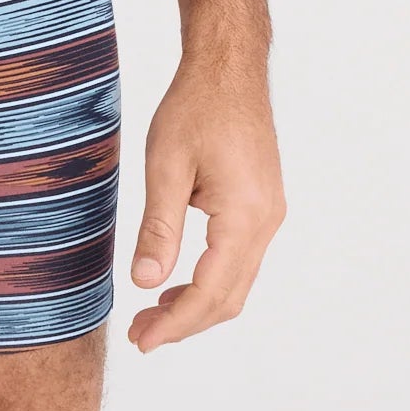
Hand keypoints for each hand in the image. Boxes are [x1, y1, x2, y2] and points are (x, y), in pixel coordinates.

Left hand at [127, 54, 284, 352]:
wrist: (229, 69)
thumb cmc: (196, 106)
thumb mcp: (165, 164)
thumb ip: (158, 227)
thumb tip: (144, 281)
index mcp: (244, 215)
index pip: (211, 291)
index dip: (176, 323)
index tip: (143, 341)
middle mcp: (266, 222)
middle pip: (229, 297)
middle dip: (185, 322)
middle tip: (140, 335)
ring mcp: (269, 214)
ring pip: (237, 281)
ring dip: (197, 303)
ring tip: (151, 313)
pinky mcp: (262, 205)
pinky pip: (240, 259)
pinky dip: (209, 279)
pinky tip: (176, 280)